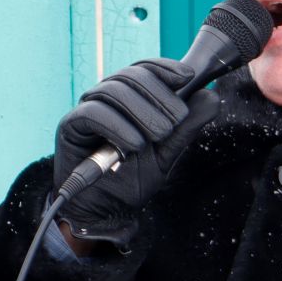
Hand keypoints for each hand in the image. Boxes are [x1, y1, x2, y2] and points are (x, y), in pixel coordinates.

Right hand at [52, 58, 219, 250]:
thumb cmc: (131, 180)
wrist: (105, 212)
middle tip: (175, 123)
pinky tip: (134, 145)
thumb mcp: (167, 154)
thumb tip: (210, 97)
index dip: (165, 68)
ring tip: (157, 138)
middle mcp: (105, 98)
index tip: (188, 77)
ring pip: (115, 90)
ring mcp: (87, 110)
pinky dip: (118, 127)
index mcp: (128, 99)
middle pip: (132, 75)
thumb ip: (186, 128)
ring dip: (142, 112)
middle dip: (159, 96)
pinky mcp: (70, 126)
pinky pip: (93, 113)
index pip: (145, 69)